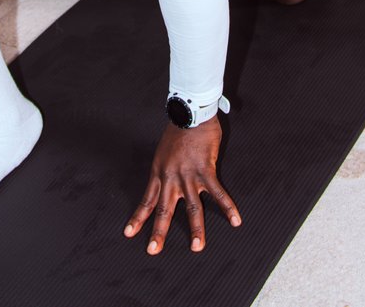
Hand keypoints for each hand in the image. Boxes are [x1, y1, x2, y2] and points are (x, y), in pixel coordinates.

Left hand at [124, 117, 240, 254]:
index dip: (138, 218)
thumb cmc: (178, 129)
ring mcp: (189, 176)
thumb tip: (169, 179)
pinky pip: (218, 193)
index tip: (129, 233)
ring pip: (191, 208)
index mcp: (159, 173)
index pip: (147, 200)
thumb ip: (166, 168)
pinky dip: (228, 207)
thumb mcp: (163, 151)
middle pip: (164, 210)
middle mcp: (171, 178)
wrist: (190, 112)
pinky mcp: (206, 170)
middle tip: (153, 250)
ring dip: (196, 229)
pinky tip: (235, 220)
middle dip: (158, 232)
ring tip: (198, 247)